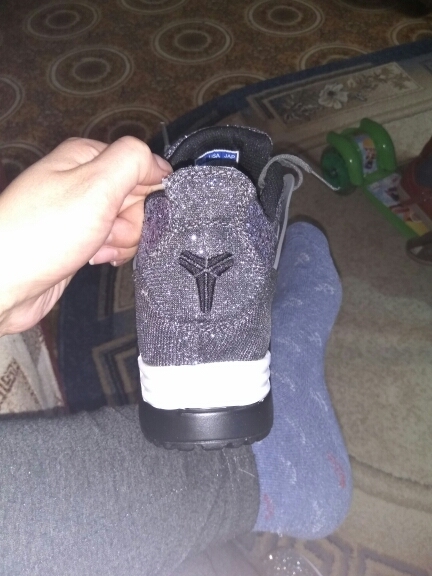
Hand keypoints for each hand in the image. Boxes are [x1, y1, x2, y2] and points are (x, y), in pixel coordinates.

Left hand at [0, 136, 170, 335]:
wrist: (4, 282)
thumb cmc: (37, 236)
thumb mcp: (95, 186)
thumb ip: (133, 162)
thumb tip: (160, 163)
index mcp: (86, 158)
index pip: (141, 166)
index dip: (146, 191)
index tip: (131, 207)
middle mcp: (82, 182)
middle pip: (137, 198)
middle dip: (131, 221)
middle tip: (107, 229)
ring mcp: (80, 213)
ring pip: (128, 225)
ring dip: (121, 242)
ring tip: (94, 246)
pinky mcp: (79, 240)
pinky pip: (114, 243)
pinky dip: (110, 253)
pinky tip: (92, 257)